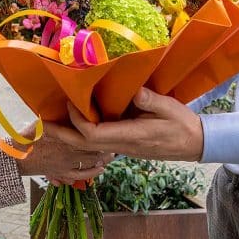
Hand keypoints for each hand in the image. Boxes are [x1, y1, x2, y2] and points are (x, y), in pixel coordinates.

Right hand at [14, 124, 110, 183]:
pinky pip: (80, 175)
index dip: (100, 135)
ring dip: (101, 160)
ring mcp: (66, 165)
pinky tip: (99, 170)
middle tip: (115, 145)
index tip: (109, 131)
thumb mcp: (40, 124)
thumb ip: (53, 119)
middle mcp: (68, 153)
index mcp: (65, 138)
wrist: (17, 157)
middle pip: (92, 151)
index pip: (87, 136)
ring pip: (89, 163)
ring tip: (110, 157)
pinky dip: (91, 173)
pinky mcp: (61, 173)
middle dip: (105, 149)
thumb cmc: (26, 138)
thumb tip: (63, 107)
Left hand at [45, 88, 203, 161]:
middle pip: (85, 145)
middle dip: (62, 135)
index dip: (78, 121)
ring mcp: (123, 147)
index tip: (70, 103)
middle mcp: (123, 145)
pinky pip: (99, 142)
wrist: (196, 144)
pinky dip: (84, 133)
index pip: (95, 135)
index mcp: (131, 136)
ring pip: (90, 145)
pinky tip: (78, 122)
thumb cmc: (183, 125)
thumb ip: (151, 100)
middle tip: (42, 125)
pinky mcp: (125, 145)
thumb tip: (135, 91)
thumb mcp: (170, 108)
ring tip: (54, 122)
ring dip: (70, 134)